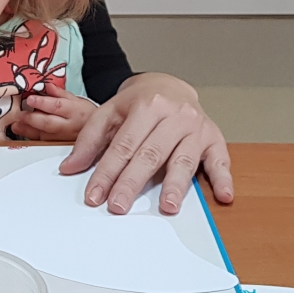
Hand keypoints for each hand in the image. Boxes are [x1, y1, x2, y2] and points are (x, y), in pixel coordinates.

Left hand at [10, 88, 96, 140]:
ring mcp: (64, 139)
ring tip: (16, 126)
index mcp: (75, 110)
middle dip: (32, 119)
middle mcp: (69, 126)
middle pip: (49, 123)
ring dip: (28, 131)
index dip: (43, 103)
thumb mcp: (77, 100)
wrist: (99, 134)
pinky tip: (23, 133)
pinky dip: (33, 138)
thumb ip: (61, 93)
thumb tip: (47, 86)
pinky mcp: (60, 147)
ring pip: (45, 136)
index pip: (58, 106)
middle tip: (19, 114)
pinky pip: (45, 143)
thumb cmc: (86, 114)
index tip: (30, 99)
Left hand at [58, 73, 232, 214]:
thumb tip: (69, 168)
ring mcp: (196, 127)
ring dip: (176, 185)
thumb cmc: (139, 104)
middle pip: (151, 153)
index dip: (107, 172)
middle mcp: (174, 115)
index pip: (124, 145)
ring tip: (167, 206)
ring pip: (183, 159)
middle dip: (132, 182)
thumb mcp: (110, 112)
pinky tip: (223, 195)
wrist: (170, 86)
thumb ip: (89, 139)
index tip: (95, 195)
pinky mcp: (215, 138)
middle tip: (119, 206)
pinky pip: (220, 160)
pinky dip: (223, 179)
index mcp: (146, 106)